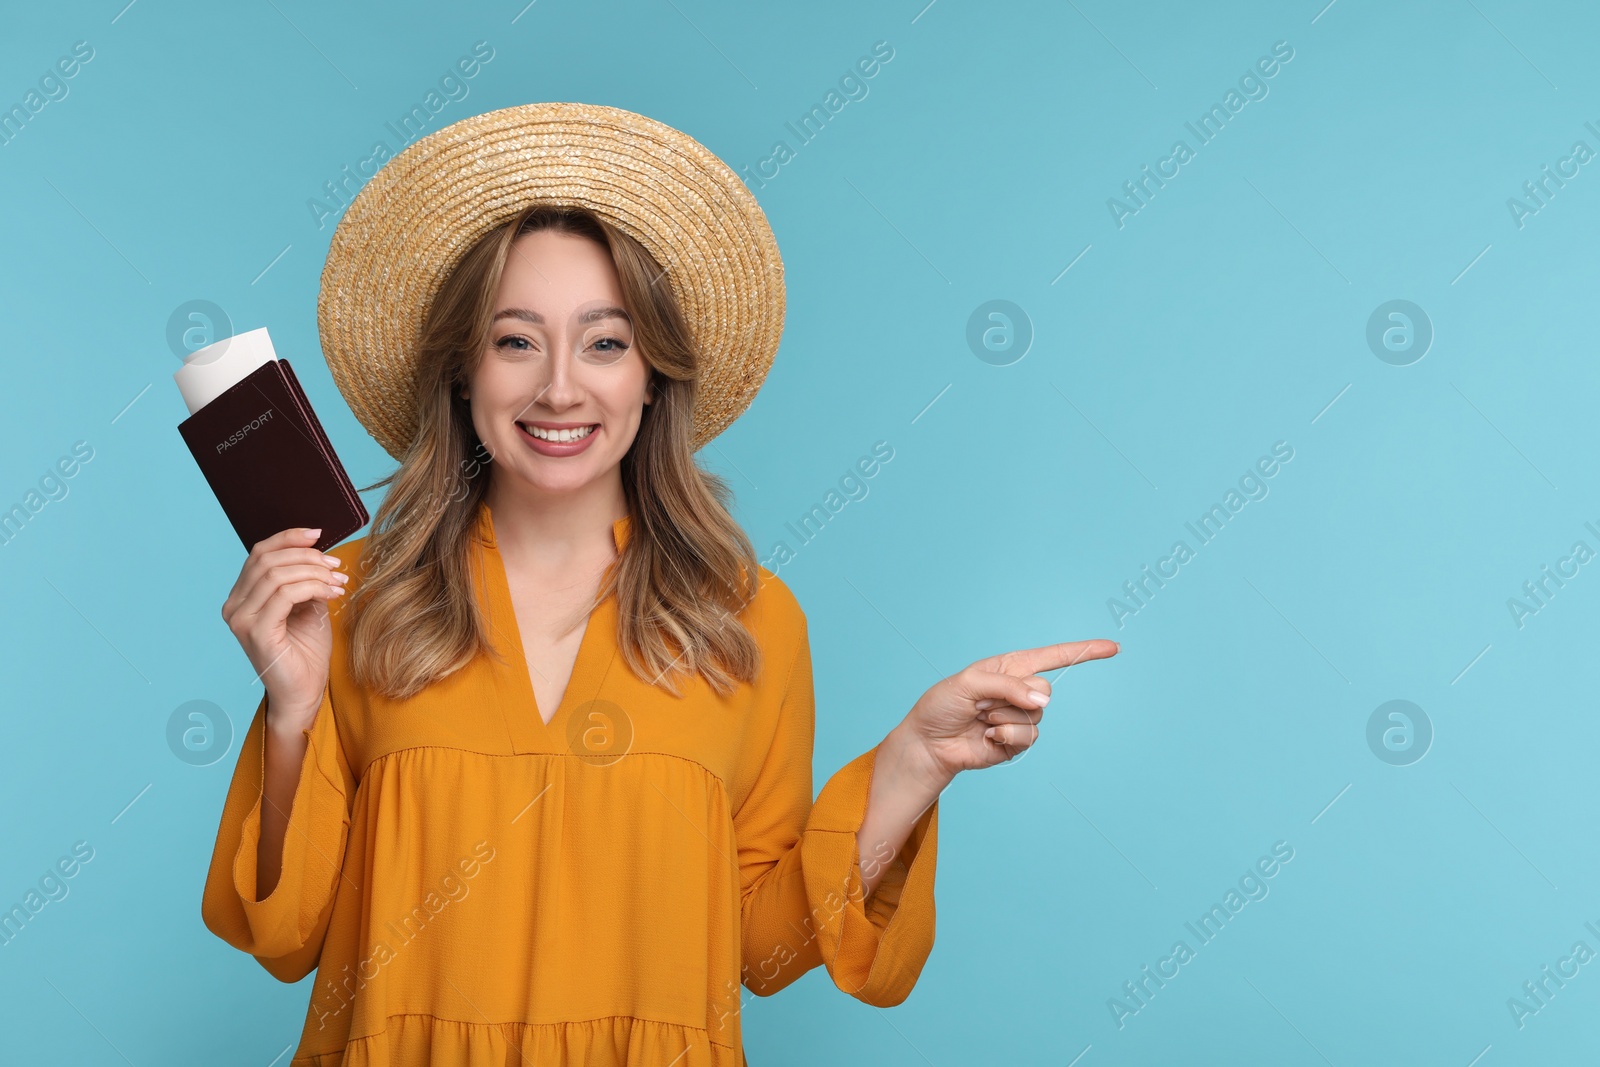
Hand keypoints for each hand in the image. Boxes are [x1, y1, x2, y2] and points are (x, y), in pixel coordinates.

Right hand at [221, 527, 347, 736]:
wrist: (305, 693)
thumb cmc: (306, 653)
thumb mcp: (307, 606)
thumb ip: (304, 580)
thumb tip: (318, 551)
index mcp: (242, 597)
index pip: (259, 554)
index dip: (288, 538)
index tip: (319, 534)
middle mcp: (234, 606)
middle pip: (267, 560)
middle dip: (307, 556)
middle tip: (336, 566)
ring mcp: (242, 620)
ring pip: (277, 575)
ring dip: (314, 572)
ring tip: (338, 581)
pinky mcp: (257, 632)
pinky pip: (284, 594)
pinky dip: (312, 587)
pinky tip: (332, 593)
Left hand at [894, 640, 1119, 786]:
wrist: (929, 743)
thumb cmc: (942, 706)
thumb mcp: (969, 683)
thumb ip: (1008, 686)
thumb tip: (1043, 702)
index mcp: (1010, 667)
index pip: (1054, 656)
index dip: (1084, 652)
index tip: (1112, 648)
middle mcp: (1020, 691)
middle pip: (1044, 690)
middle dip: (1014, 697)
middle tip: (983, 703)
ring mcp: (1020, 718)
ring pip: (1036, 716)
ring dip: (1004, 718)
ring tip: (982, 720)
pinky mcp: (1017, 743)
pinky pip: (1028, 738)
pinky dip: (1006, 736)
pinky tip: (987, 736)